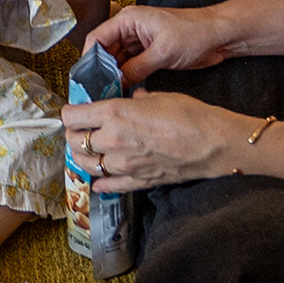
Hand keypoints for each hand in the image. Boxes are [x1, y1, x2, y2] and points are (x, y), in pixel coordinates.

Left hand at [59, 84, 254, 194]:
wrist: (213, 143)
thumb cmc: (190, 115)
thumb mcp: (158, 96)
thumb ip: (138, 99)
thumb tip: (133, 98)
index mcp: (114, 114)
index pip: (72, 116)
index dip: (70, 113)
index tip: (74, 112)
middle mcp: (113, 140)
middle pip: (74, 141)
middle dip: (74, 134)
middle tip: (80, 130)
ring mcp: (123, 164)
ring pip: (86, 165)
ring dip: (83, 157)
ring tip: (88, 151)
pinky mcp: (137, 181)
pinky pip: (109, 185)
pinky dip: (100, 183)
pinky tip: (99, 180)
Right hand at [83, 1, 237, 85]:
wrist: (219, 36)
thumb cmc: (195, 33)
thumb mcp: (163, 53)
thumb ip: (136, 68)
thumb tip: (116, 83)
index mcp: (129, 19)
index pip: (97, 37)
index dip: (88, 58)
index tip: (85, 78)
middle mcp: (131, 28)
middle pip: (104, 50)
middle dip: (100, 69)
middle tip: (95, 90)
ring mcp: (139, 41)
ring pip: (116, 60)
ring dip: (112, 75)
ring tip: (106, 92)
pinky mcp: (149, 52)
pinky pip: (129, 65)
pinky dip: (125, 76)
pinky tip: (121, 89)